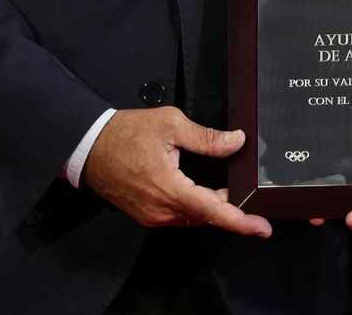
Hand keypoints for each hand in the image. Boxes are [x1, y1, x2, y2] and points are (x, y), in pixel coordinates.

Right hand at [81, 107, 271, 237]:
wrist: (89, 145)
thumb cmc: (124, 134)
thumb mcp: (170, 124)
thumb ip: (206, 137)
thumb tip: (235, 142)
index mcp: (169, 188)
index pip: (213, 210)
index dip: (240, 221)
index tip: (261, 228)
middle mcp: (160, 209)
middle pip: (206, 215)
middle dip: (229, 208)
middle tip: (247, 195)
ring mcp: (151, 215)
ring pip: (192, 216)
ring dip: (210, 205)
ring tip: (226, 190)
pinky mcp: (145, 214)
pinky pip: (176, 215)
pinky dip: (193, 205)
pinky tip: (199, 192)